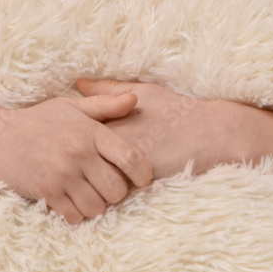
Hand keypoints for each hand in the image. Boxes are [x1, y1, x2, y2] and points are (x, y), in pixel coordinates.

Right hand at [0, 94, 153, 224]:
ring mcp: (62, 174)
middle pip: (116, 189)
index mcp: (89, 132)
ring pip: (97, 207)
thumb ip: (105, 105)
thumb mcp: (71, 107)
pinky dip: (77, 213)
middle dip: (117, 192)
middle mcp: (78, 154)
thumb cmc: (38, 120)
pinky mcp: (47, 192)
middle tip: (107, 186)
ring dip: (97, 205)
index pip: (129, 157)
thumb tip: (134, 99)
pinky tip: (72, 201)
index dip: (143, 173)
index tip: (143, 179)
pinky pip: (75, 215)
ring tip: (89, 193)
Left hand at [76, 78, 225, 179]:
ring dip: (84, 176)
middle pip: (76, 154)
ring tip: (82, 173)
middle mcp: (113, 142)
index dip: (67, 133)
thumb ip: (109, 89)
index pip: (73, 129)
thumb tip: (79, 83)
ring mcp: (122, 163)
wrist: (208, 136)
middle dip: (69, 156)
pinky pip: (109, 188)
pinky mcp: (135, 181)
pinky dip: (102, 187)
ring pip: (89, 175)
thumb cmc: (176, 110)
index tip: (64, 135)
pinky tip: (100, 184)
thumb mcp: (143, 92)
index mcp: (111, 119)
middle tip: (65, 155)